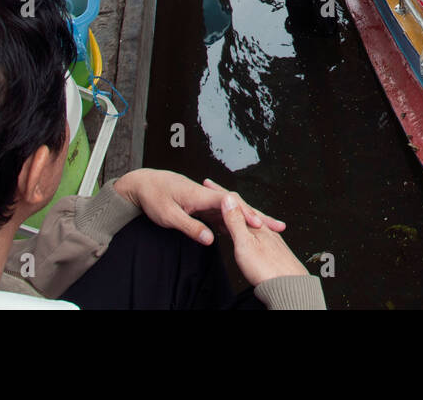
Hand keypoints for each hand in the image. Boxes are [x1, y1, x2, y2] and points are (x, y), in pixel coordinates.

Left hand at [112, 168, 268, 244]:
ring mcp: (207, 199)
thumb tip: (210, 239)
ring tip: (269, 228)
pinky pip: (224, 214)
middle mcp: (208, 195)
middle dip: (258, 215)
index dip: (245, 213)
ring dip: (251, 219)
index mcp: (200, 194)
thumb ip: (190, 227)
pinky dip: (236, 221)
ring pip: (234, 210)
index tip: (258, 224)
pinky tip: (244, 230)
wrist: (144, 183)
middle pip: (238, 205)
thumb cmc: (154, 197)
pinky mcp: (203, 204)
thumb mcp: (168, 216)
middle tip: (278, 225)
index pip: (229, 203)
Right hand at [220, 192, 308, 286]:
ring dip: (237, 213)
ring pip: (250, 220)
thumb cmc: (268, 268)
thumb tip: (228, 198)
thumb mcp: (246, 243)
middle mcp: (264, 228)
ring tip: (228, 209)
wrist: (289, 286)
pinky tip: (248, 232)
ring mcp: (269, 238)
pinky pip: (255, 231)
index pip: (235, 204)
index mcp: (256, 225)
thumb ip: (236, 221)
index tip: (210, 185)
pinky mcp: (271, 250)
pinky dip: (246, 226)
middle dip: (228, 201)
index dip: (220, 194)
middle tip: (217, 191)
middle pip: (243, 210)